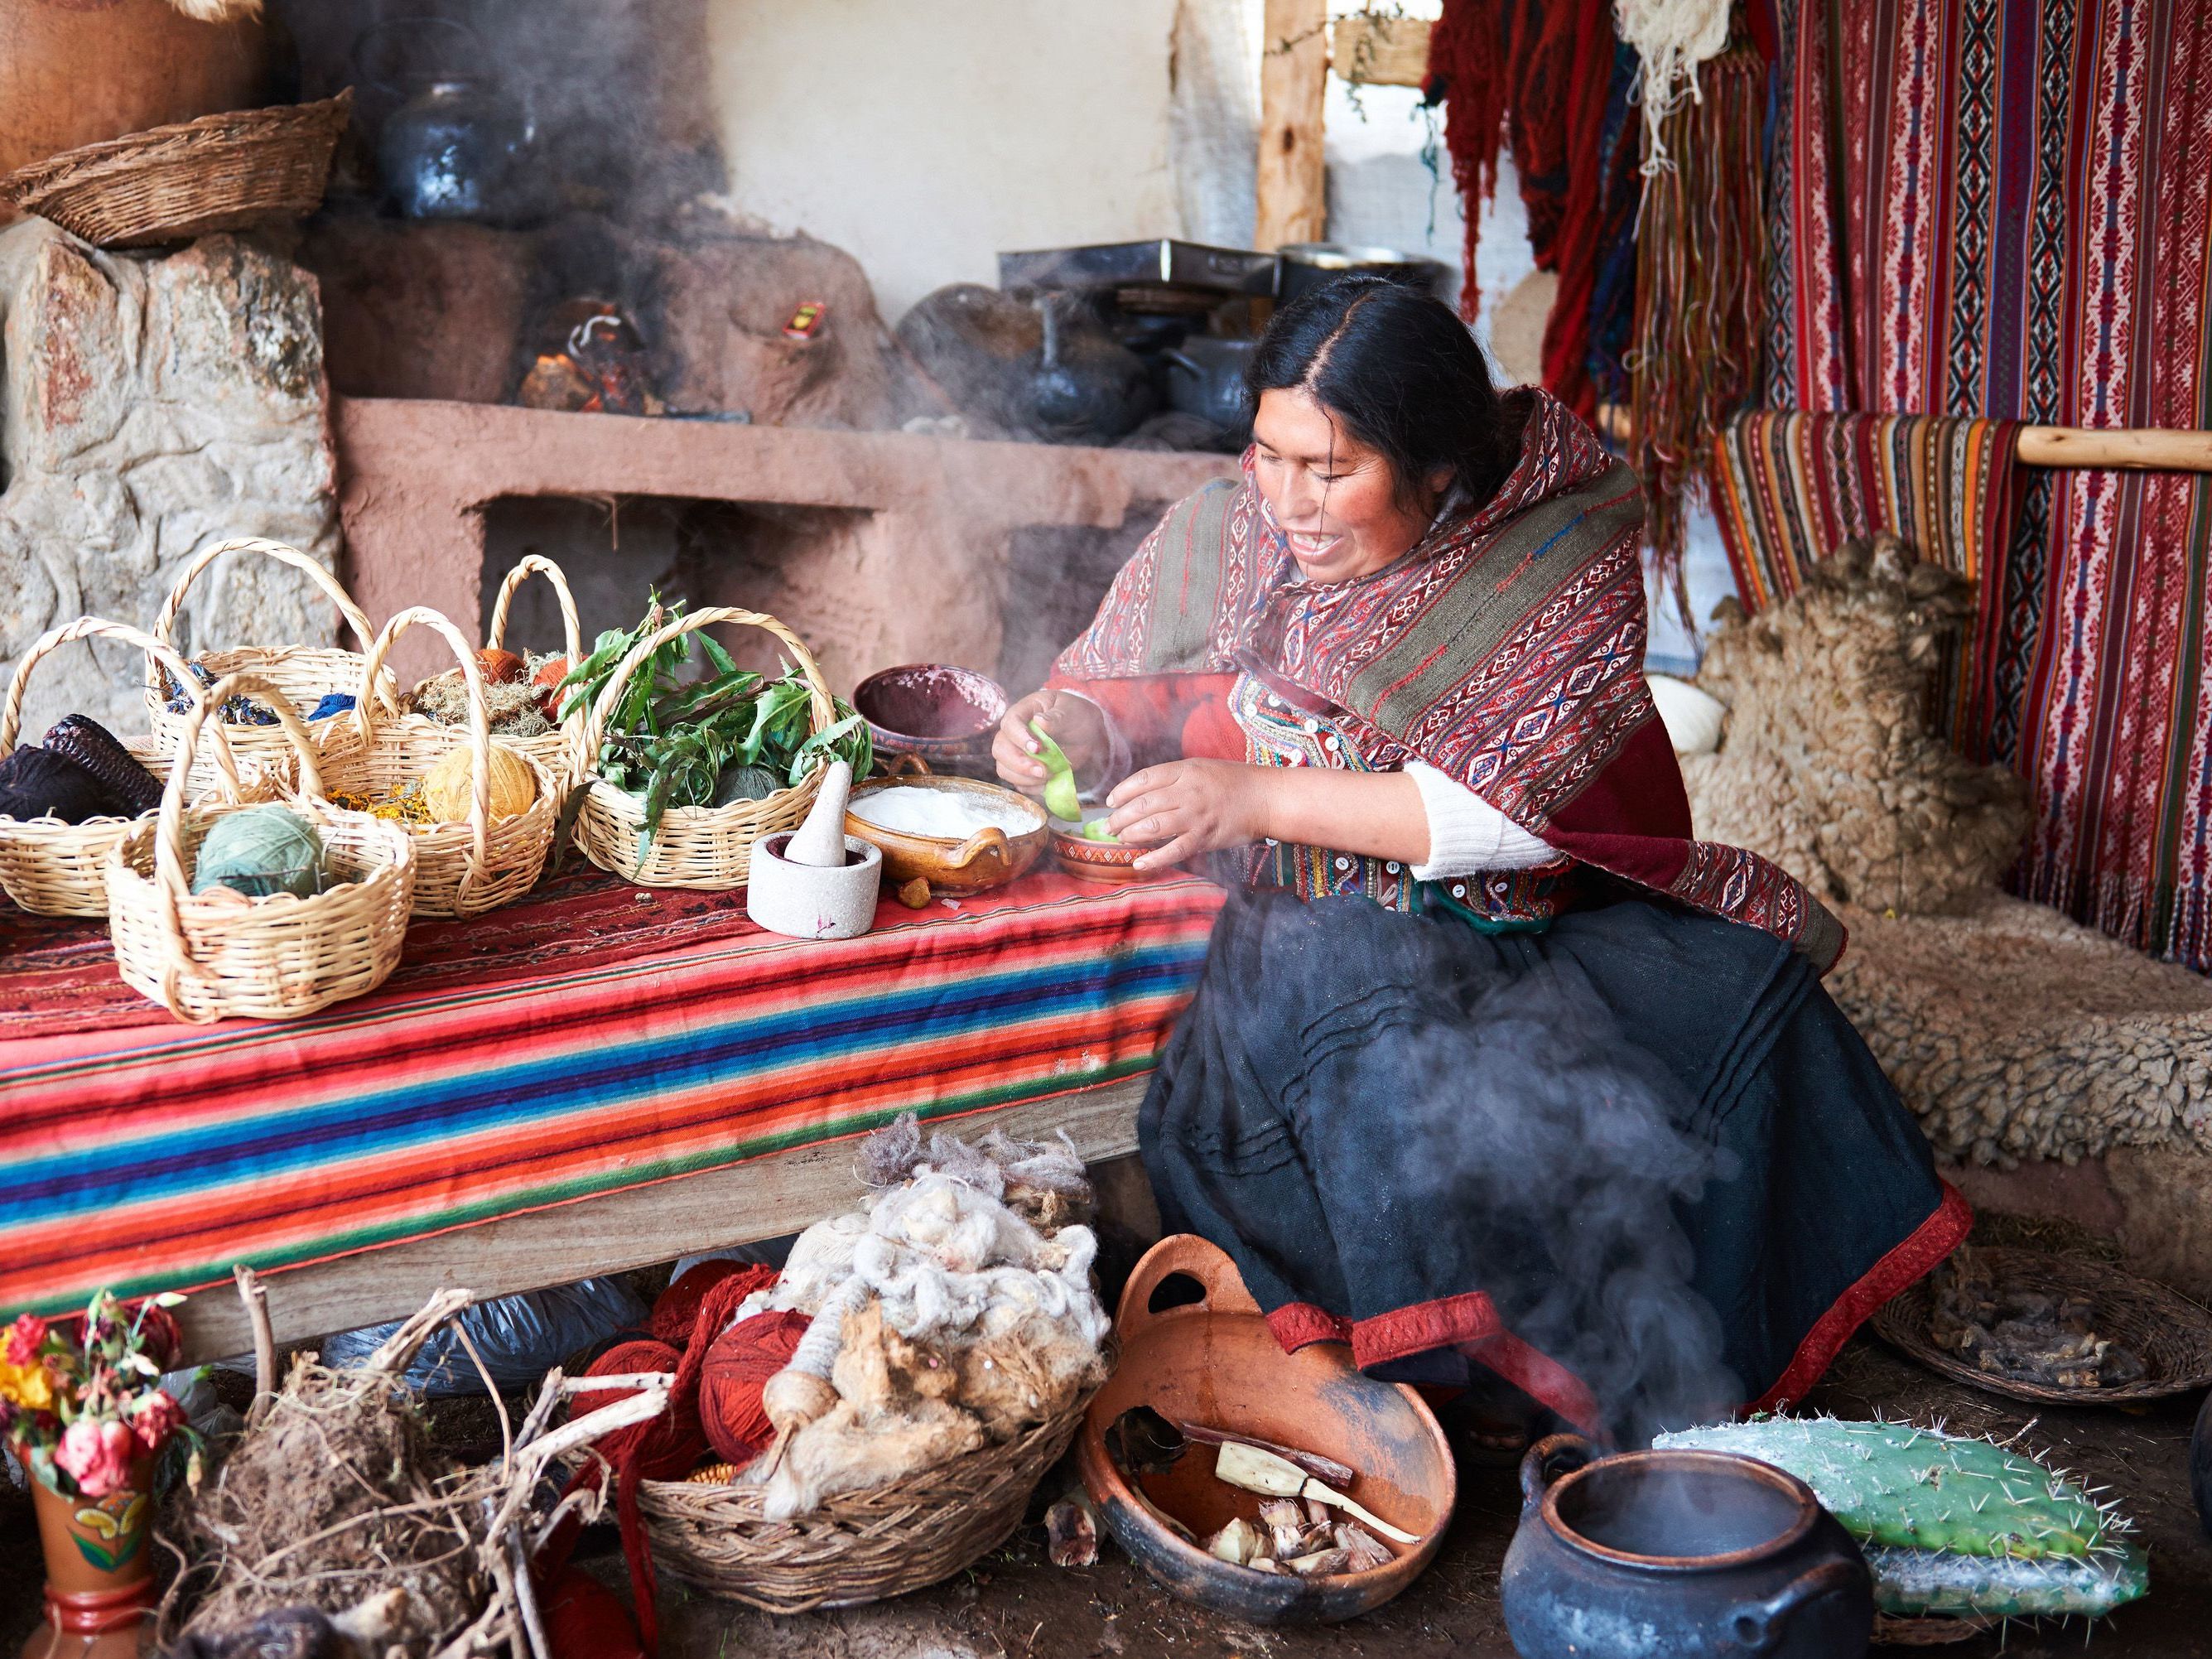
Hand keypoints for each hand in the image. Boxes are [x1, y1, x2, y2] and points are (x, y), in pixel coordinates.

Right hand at [993, 688, 1107, 796]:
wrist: (1085, 734)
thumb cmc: (1075, 716)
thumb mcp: (1070, 711)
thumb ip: (1056, 717)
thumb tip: (1039, 721)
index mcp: (1023, 712)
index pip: (1010, 724)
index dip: (1019, 738)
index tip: (1037, 749)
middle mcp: (1013, 733)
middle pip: (1000, 750)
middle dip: (1019, 764)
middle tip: (1042, 771)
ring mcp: (1016, 753)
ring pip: (1004, 769)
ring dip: (1025, 778)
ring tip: (1049, 776)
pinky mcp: (1024, 771)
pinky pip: (1018, 783)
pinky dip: (1032, 787)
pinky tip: (1048, 783)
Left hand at [1105, 759, 1275, 870]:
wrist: (1266, 798)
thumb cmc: (1235, 782)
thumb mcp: (1202, 768)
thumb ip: (1175, 778)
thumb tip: (1145, 792)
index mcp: (1185, 771)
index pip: (1144, 779)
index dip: (1123, 791)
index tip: (1110, 801)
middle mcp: (1188, 791)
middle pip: (1143, 804)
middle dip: (1120, 817)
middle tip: (1109, 826)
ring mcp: (1196, 815)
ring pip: (1153, 826)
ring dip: (1131, 835)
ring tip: (1120, 839)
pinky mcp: (1205, 837)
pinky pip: (1174, 850)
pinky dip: (1154, 859)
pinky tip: (1139, 864)